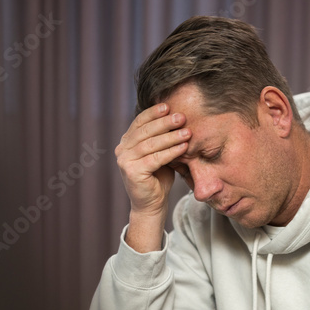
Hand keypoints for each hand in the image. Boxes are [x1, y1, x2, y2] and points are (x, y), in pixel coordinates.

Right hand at [115, 103, 189, 218]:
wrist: (152, 204)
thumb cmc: (158, 177)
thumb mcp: (160, 153)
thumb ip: (162, 138)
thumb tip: (177, 116)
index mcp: (127, 141)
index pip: (140, 122)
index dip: (154, 113)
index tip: (169, 106)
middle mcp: (122, 149)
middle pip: (145, 131)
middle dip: (165, 123)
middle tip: (182, 117)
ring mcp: (124, 160)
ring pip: (150, 144)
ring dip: (171, 137)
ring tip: (187, 132)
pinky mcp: (131, 171)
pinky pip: (155, 158)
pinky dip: (171, 152)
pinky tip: (184, 147)